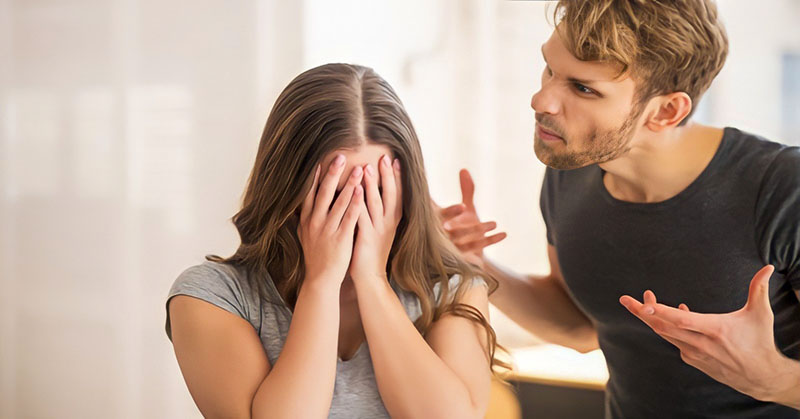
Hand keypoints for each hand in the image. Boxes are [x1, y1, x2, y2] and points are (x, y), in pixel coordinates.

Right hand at [298, 154, 363, 287]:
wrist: (320, 279)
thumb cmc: (316, 257)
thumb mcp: (305, 236)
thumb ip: (304, 219)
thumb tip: (300, 205)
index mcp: (306, 220)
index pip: (310, 194)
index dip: (315, 177)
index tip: (321, 161)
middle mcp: (315, 222)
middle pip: (324, 193)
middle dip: (332, 173)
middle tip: (341, 156)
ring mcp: (328, 229)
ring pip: (339, 202)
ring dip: (349, 184)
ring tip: (359, 168)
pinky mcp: (341, 238)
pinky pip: (349, 217)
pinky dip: (354, 203)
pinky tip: (361, 191)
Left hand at [349, 155, 401, 282]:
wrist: (370, 277)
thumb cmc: (371, 253)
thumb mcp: (379, 231)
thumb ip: (378, 214)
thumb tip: (373, 195)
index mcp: (391, 221)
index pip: (398, 195)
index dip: (398, 178)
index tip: (395, 161)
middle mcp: (388, 224)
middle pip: (390, 195)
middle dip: (387, 176)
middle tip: (384, 157)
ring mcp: (378, 230)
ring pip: (376, 203)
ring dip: (372, 185)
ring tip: (368, 167)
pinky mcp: (367, 238)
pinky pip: (363, 216)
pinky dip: (359, 202)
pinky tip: (355, 190)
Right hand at [435, 169, 505, 266]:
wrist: (471, 250)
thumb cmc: (466, 224)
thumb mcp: (467, 208)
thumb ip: (466, 190)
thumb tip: (464, 169)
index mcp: (442, 222)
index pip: (443, 216)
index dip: (452, 212)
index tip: (463, 206)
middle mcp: (445, 237)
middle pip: (453, 232)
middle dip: (461, 227)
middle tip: (472, 220)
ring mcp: (455, 249)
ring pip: (465, 241)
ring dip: (479, 232)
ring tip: (493, 223)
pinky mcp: (466, 257)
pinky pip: (479, 249)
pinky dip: (492, 240)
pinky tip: (503, 233)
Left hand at [619, 265, 794, 401]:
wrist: (760, 377)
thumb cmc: (760, 343)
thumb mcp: (761, 315)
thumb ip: (759, 289)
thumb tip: (769, 267)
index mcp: (714, 330)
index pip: (681, 320)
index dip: (661, 311)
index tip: (644, 303)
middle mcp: (700, 344)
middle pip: (663, 327)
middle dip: (642, 312)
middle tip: (625, 299)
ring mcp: (694, 353)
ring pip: (665, 334)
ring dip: (652, 317)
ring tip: (643, 301)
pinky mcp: (692, 359)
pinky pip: (674, 340)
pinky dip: (669, 327)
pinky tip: (675, 314)